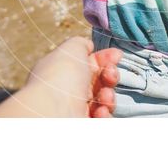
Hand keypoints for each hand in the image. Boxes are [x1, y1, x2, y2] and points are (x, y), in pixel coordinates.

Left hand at [0, 36, 121, 117]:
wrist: (51, 114)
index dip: (105, 58)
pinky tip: (100, 111)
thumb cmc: (60, 78)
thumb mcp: (71, 48)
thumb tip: (89, 46)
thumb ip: (82, 43)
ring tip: (104, 97)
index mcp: (65, 70)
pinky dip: (105, 115)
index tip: (117, 55)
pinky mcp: (84, 125)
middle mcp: (69, 90)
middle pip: (99, 80)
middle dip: (110, 75)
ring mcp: (76, 110)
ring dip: (108, 96)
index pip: (90, 62)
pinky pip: (102, 119)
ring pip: (103, 100)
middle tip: (110, 75)